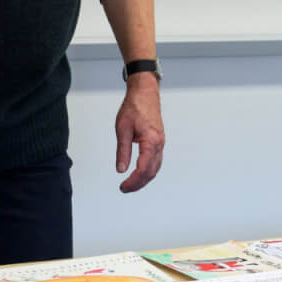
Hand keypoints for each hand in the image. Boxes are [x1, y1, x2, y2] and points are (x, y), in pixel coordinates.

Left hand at [114, 74, 163, 193]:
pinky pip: (156, 161)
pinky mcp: (159, 141)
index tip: (123, 187)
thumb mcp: (122, 129)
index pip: (143, 169)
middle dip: (138, 183)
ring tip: (131, 185)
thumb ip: (122, 151)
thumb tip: (121, 169)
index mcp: (151, 141)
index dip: (133, 181)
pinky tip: (139, 173)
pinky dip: (148, 171)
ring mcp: (161, 143)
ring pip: (155, 168)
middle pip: (151, 172)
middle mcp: (159, 144)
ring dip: (144, 179)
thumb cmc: (134, 107)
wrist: (145, 93)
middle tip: (124, 189)